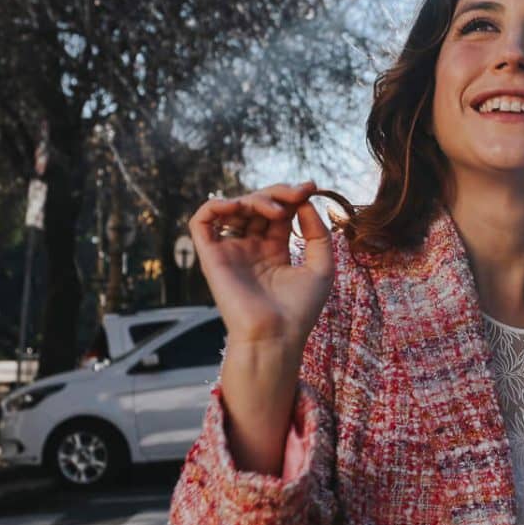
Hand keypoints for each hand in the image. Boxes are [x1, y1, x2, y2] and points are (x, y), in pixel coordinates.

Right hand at [188, 183, 335, 350]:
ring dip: (255, 198)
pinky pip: (202, 221)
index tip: (311, 188)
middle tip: (297, 193)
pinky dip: (215, 205)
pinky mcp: (211, 256)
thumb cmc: (299, 310)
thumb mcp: (321, 267)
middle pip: (257, 205)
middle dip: (278, 192)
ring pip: (234, 207)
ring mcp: (231, 251)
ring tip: (276, 210)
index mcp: (274, 251)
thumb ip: (317, 233)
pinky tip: (238, 206)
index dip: (292, 196)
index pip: (279, 212)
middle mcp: (251, 248)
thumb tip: (305, 203)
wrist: (275, 337)